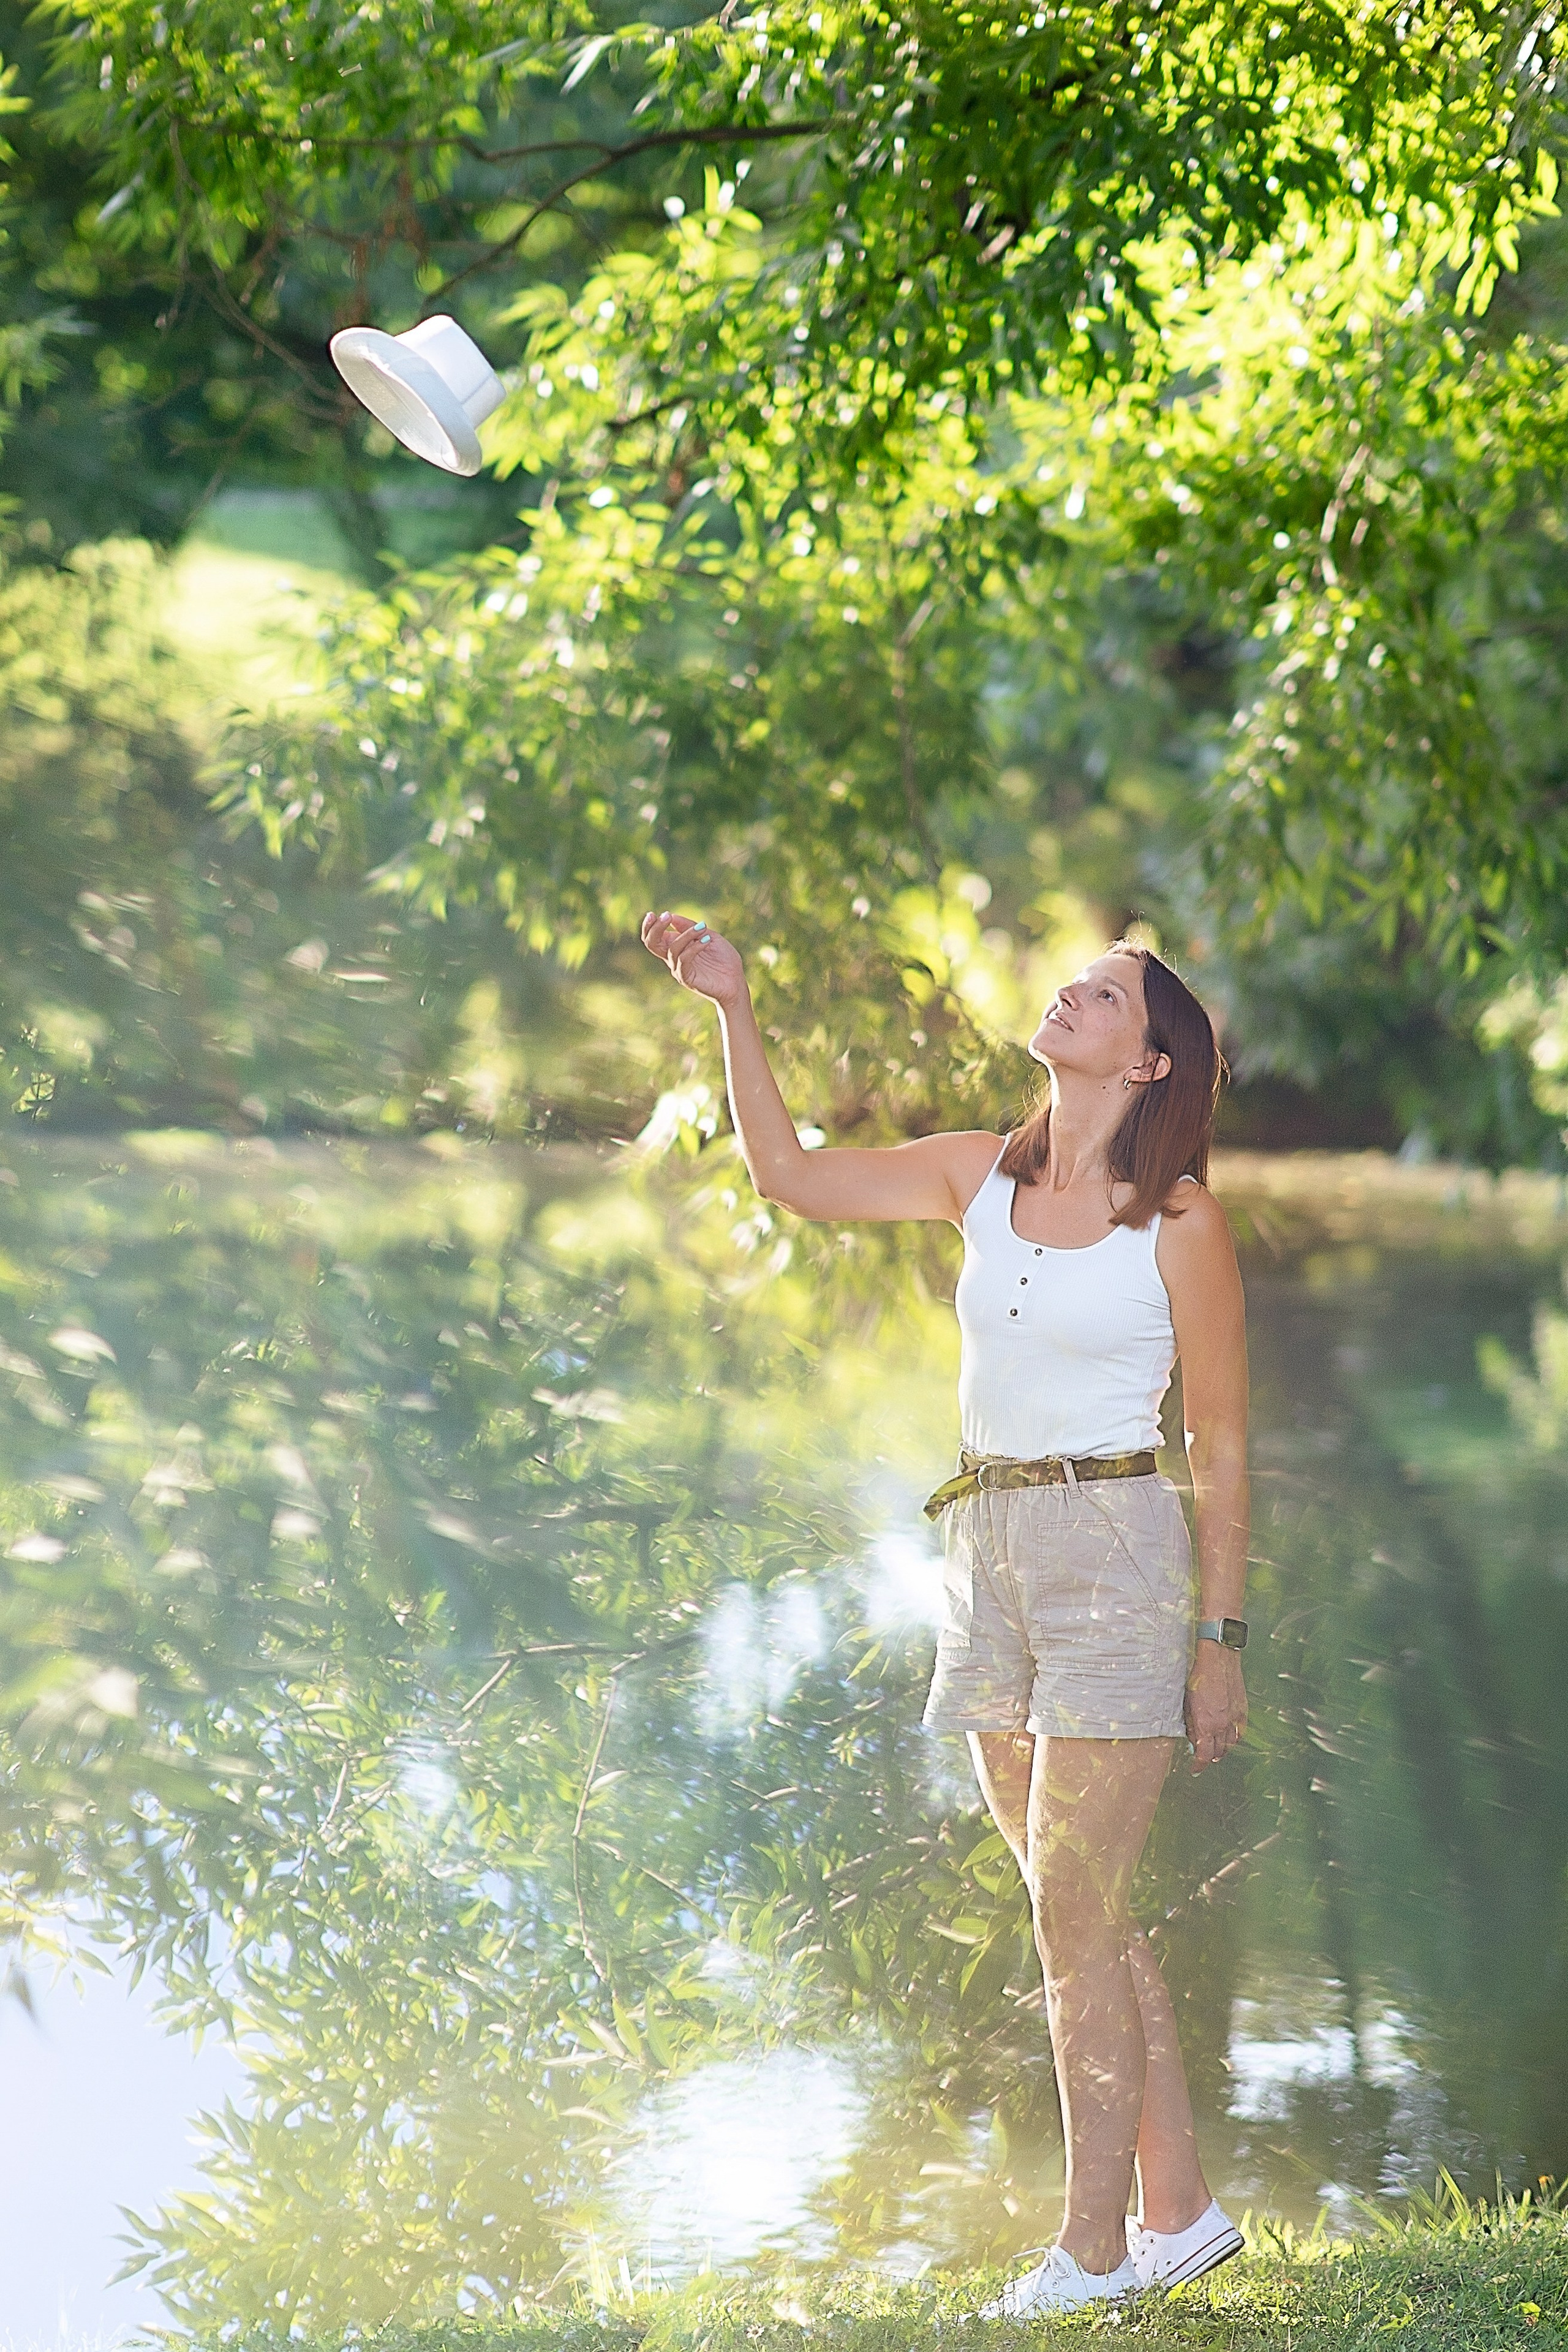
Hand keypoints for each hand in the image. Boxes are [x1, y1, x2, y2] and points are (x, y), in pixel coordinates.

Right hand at [641, 910, 746, 1007]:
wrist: (736, 981)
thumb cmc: (724, 959)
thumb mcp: (708, 935)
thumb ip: (690, 927)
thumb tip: (672, 916)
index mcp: (676, 946)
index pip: (654, 936)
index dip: (650, 925)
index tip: (659, 913)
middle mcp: (674, 958)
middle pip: (652, 944)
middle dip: (655, 928)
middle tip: (666, 916)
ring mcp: (679, 969)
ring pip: (672, 949)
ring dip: (686, 935)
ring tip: (703, 927)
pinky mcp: (686, 978)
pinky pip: (683, 960)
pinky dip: (694, 948)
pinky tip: (706, 941)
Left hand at [1184, 1642, 1246, 1772]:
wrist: (1218, 1658)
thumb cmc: (1198, 1676)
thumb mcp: (1187, 1702)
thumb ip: (1190, 1723)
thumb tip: (1191, 1738)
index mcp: (1205, 1724)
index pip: (1204, 1756)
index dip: (1199, 1765)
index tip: (1195, 1768)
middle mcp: (1221, 1725)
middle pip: (1217, 1753)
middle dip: (1209, 1758)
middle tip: (1202, 1757)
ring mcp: (1234, 1718)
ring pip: (1230, 1745)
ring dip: (1221, 1749)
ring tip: (1214, 1748)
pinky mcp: (1242, 1711)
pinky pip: (1240, 1732)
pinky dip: (1234, 1738)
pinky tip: (1228, 1737)